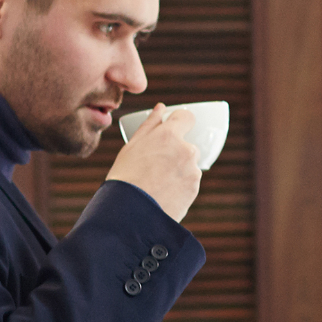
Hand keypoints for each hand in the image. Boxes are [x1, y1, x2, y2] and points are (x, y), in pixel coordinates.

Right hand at [105, 105, 201, 222]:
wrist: (131, 212)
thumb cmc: (126, 176)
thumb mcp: (132, 146)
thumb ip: (150, 124)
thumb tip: (161, 108)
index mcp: (168, 135)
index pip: (187, 117)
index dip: (180, 121)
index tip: (175, 127)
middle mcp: (185, 150)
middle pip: (187, 144)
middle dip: (176, 151)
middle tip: (156, 164)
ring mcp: (193, 170)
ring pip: (189, 164)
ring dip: (179, 168)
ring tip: (157, 181)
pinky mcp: (195, 188)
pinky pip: (190, 181)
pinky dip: (180, 184)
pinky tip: (163, 191)